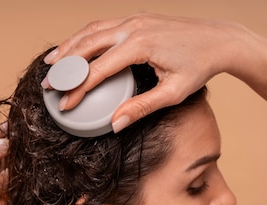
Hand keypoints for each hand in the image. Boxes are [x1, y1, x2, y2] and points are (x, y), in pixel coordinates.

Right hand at [43, 13, 242, 131]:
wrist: (220, 39)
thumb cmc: (199, 66)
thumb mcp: (173, 93)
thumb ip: (141, 108)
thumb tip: (115, 124)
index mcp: (140, 45)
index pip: (98, 70)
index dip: (78, 89)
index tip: (65, 105)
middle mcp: (133, 27)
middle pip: (86, 46)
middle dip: (64, 67)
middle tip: (47, 84)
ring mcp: (133, 19)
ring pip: (90, 31)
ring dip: (68, 46)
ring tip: (50, 63)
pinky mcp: (136, 18)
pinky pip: (101, 25)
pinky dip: (83, 36)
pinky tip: (73, 47)